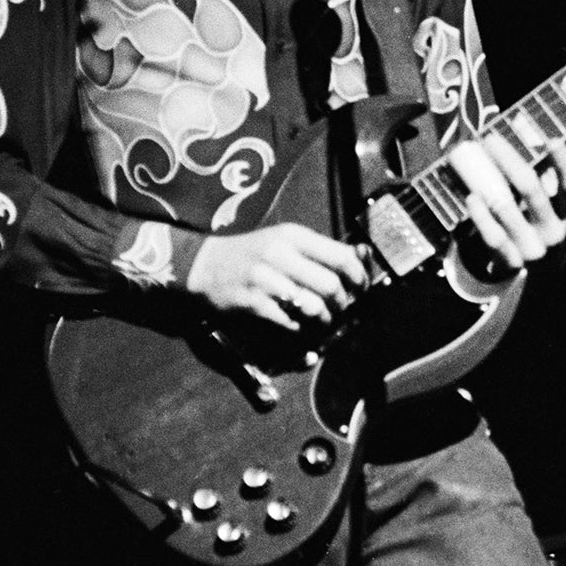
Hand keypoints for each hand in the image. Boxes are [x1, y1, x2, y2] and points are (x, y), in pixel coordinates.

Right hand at [186, 223, 369, 331]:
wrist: (202, 264)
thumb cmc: (252, 253)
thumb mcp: (286, 240)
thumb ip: (321, 249)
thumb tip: (363, 254)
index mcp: (293, 236)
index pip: (341, 256)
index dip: (359, 276)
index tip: (362, 287)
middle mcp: (280, 254)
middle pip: (331, 285)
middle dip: (343, 304)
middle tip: (341, 310)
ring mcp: (264, 279)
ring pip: (313, 306)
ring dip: (324, 320)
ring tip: (323, 322)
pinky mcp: (251, 303)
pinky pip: (288, 322)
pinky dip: (300, 329)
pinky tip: (299, 327)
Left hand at [447, 133, 565, 274]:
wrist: (541, 278)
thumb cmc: (544, 230)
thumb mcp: (555, 211)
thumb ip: (548, 182)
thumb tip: (531, 140)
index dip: (564, 162)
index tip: (551, 138)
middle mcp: (556, 233)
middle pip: (532, 190)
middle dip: (509, 160)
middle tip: (490, 139)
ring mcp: (534, 250)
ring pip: (508, 210)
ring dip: (489, 182)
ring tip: (474, 162)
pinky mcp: (513, 263)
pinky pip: (492, 235)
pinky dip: (481, 215)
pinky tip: (472, 197)